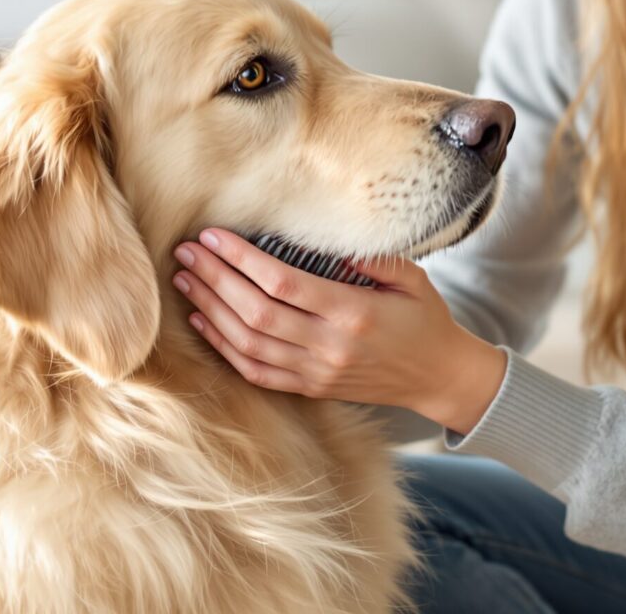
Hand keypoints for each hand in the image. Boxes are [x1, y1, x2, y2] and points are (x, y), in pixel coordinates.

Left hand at [171, 228, 507, 433]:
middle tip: (187, 251)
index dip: (241, 259)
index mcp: (353, 313)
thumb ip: (372, 259)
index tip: (213, 236)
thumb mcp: (412, 278)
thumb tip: (324, 239)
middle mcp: (329, 346)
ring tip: (186, 278)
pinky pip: (256, 371)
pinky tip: (204, 320)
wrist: (439, 378)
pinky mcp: (310, 388)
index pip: (283, 283)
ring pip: (248, 343)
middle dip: (215, 278)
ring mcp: (316, 372)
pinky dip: (224, 347)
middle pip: (255, 312)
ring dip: (211, 309)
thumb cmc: (426, 319)